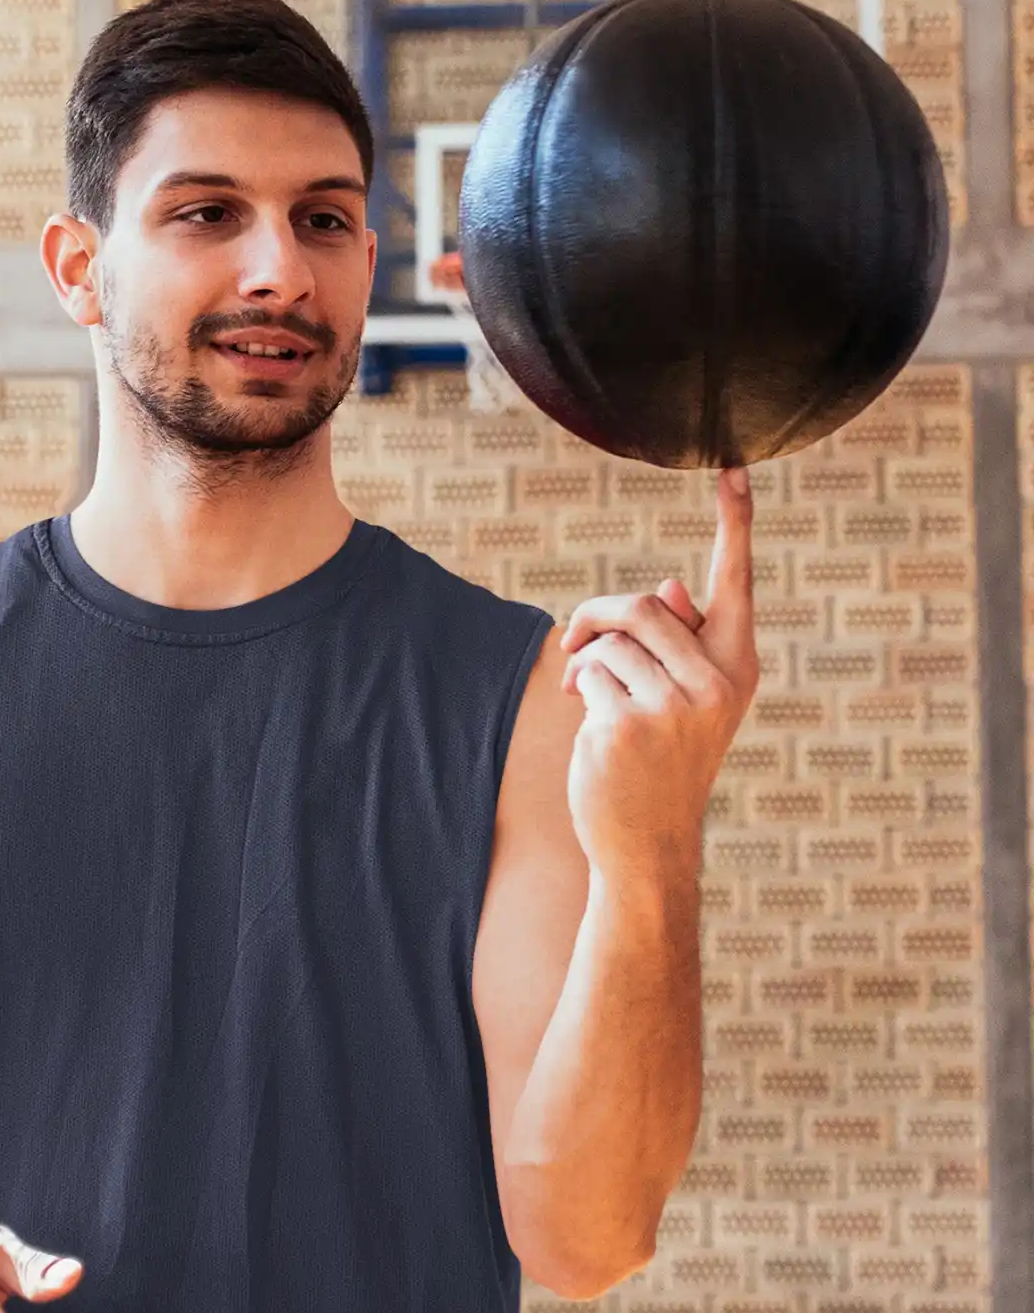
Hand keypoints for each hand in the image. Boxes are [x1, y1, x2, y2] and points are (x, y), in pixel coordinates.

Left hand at [559, 467, 757, 885]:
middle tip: (574, 645)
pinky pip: (590, 673)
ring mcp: (675, 705)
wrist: (647, 844)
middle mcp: (717, 682)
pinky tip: (588, 724)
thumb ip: (680, 644)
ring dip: (586, 660)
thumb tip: (671, 588)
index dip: (735, 525)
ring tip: (586, 694)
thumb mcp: (682, 700)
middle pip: (644, 605)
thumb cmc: (661, 763)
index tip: (735, 468)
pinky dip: (579, 688)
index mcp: (738, 667)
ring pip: (612, 640)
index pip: (736, 583)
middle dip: (597, 618)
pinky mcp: (630, 723)